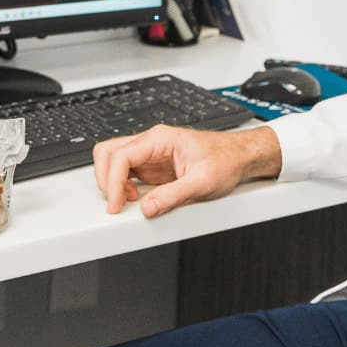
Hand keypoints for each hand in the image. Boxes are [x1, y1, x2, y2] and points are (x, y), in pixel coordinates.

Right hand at [92, 125, 280, 216]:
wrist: (240, 156)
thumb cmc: (226, 160)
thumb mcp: (202, 183)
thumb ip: (172, 196)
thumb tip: (147, 208)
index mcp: (160, 138)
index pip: (121, 156)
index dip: (112, 182)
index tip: (116, 204)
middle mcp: (152, 142)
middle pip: (109, 152)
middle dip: (105, 178)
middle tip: (115, 202)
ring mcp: (151, 153)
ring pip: (114, 160)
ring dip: (113, 181)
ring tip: (126, 200)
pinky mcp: (154, 166)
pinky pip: (127, 172)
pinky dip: (123, 186)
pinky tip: (135, 198)